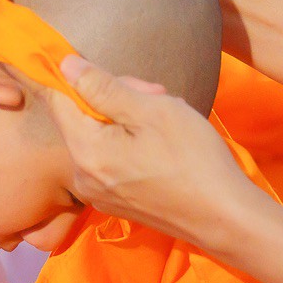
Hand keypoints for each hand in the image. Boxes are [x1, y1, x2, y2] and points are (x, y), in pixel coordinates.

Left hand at [48, 55, 266, 248]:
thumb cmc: (193, 158)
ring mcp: (98, 194)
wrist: (224, 217)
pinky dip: (130, 146)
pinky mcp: (115, 203)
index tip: (104, 68)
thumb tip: (65, 65)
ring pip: (99, 138)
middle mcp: (82, 176)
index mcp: (86, 150)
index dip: (77, 76)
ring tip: (166, 121)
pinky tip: (162, 147)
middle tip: (157, 95)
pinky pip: (110, 161)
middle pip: (82, 118)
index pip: (58, 100)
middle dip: (114, 98)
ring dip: (126, 121)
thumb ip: (103, 87)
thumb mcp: (152, 110)